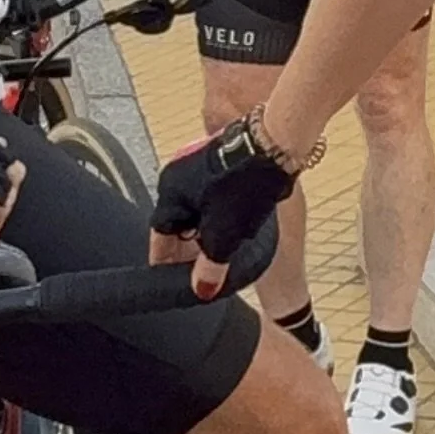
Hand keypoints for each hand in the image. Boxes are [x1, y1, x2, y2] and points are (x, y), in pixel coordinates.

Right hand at [151, 125, 294, 298]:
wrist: (273, 145)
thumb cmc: (243, 182)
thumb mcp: (224, 235)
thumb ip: (211, 266)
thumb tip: (201, 288)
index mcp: (170, 191)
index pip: (160, 234)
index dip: (165, 258)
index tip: (166, 275)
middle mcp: (180, 175)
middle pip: (178, 221)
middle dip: (185, 247)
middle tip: (195, 270)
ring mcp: (201, 164)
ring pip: (197, 208)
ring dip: (204, 231)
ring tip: (218, 252)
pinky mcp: (223, 161)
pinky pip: (214, 195)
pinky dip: (219, 214)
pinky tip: (234, 226)